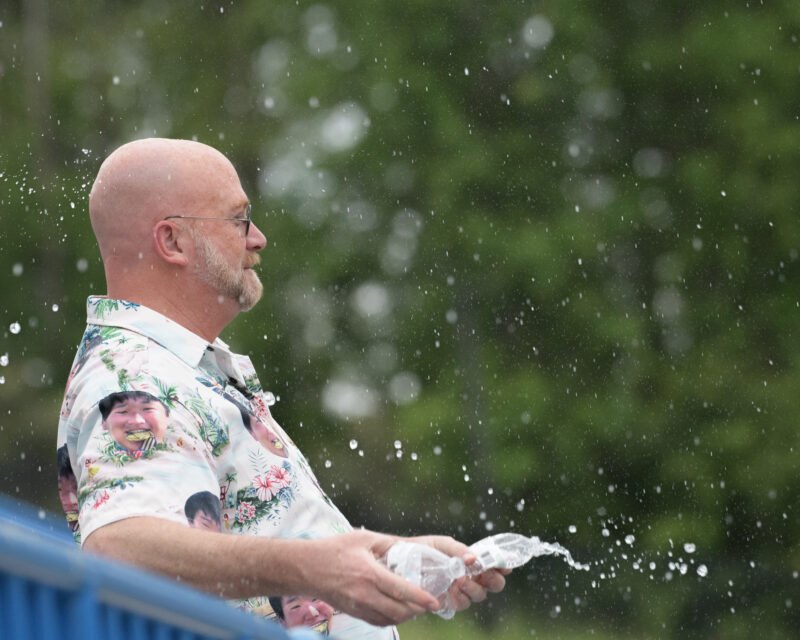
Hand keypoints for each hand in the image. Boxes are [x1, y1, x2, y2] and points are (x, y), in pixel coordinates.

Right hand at [301, 530, 440, 626]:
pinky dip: (391, 619)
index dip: (420, 597)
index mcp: (369, 573)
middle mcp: (364, 594)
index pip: (400, 590)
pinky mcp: (353, 612)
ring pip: (389, 619)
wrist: (307, 568)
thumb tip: (410, 546)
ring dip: (405, 616)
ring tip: (416, 606)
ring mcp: (358, 606)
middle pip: (398, 611)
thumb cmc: (335, 550)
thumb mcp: (363, 539)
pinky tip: (397, 610)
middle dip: (417, 609)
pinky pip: (377, 621)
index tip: (434, 601)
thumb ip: (388, 544)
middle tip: (428, 603)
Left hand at [409, 534, 509, 612]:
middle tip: (483, 574)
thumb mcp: (442, 544)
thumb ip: (459, 550)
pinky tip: (451, 588)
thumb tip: (474, 559)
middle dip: (492, 580)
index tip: (505, 565)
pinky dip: (459, 597)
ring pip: (479, 596)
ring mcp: (461, 591)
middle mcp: (471, 577)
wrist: (400, 560)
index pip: (496, 566)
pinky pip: (461, 604)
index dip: (504, 566)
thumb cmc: (424, 549)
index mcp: (473, 561)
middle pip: (494, 585)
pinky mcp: (448, 601)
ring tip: (460, 579)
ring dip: (473, 588)